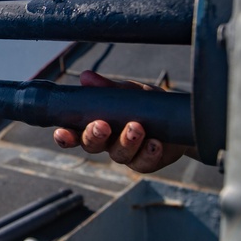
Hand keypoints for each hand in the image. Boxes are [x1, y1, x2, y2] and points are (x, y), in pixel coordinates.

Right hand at [52, 71, 194, 172]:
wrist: (178, 118)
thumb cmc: (146, 105)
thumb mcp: (128, 92)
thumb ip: (107, 88)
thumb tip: (86, 77)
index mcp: (97, 125)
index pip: (75, 134)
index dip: (66, 136)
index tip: (62, 132)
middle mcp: (108, 142)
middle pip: (92, 146)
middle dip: (94, 136)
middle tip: (102, 125)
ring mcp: (126, 154)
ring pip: (119, 155)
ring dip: (126, 142)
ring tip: (136, 128)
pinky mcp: (145, 162)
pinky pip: (143, 163)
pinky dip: (148, 153)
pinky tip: (154, 143)